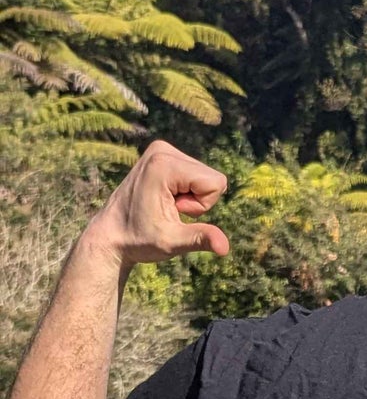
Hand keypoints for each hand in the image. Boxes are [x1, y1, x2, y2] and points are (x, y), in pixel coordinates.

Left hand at [82, 140, 229, 265]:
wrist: (109, 235)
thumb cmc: (138, 240)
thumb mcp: (172, 242)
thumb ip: (200, 238)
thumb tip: (225, 249)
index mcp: (164, 164)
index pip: (216, 182)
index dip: (202, 205)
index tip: (174, 211)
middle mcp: (162, 150)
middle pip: (213, 178)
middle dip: (198, 200)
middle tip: (169, 210)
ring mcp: (161, 150)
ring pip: (207, 177)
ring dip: (192, 197)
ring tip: (165, 205)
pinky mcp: (162, 154)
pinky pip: (197, 174)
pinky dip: (187, 191)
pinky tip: (164, 199)